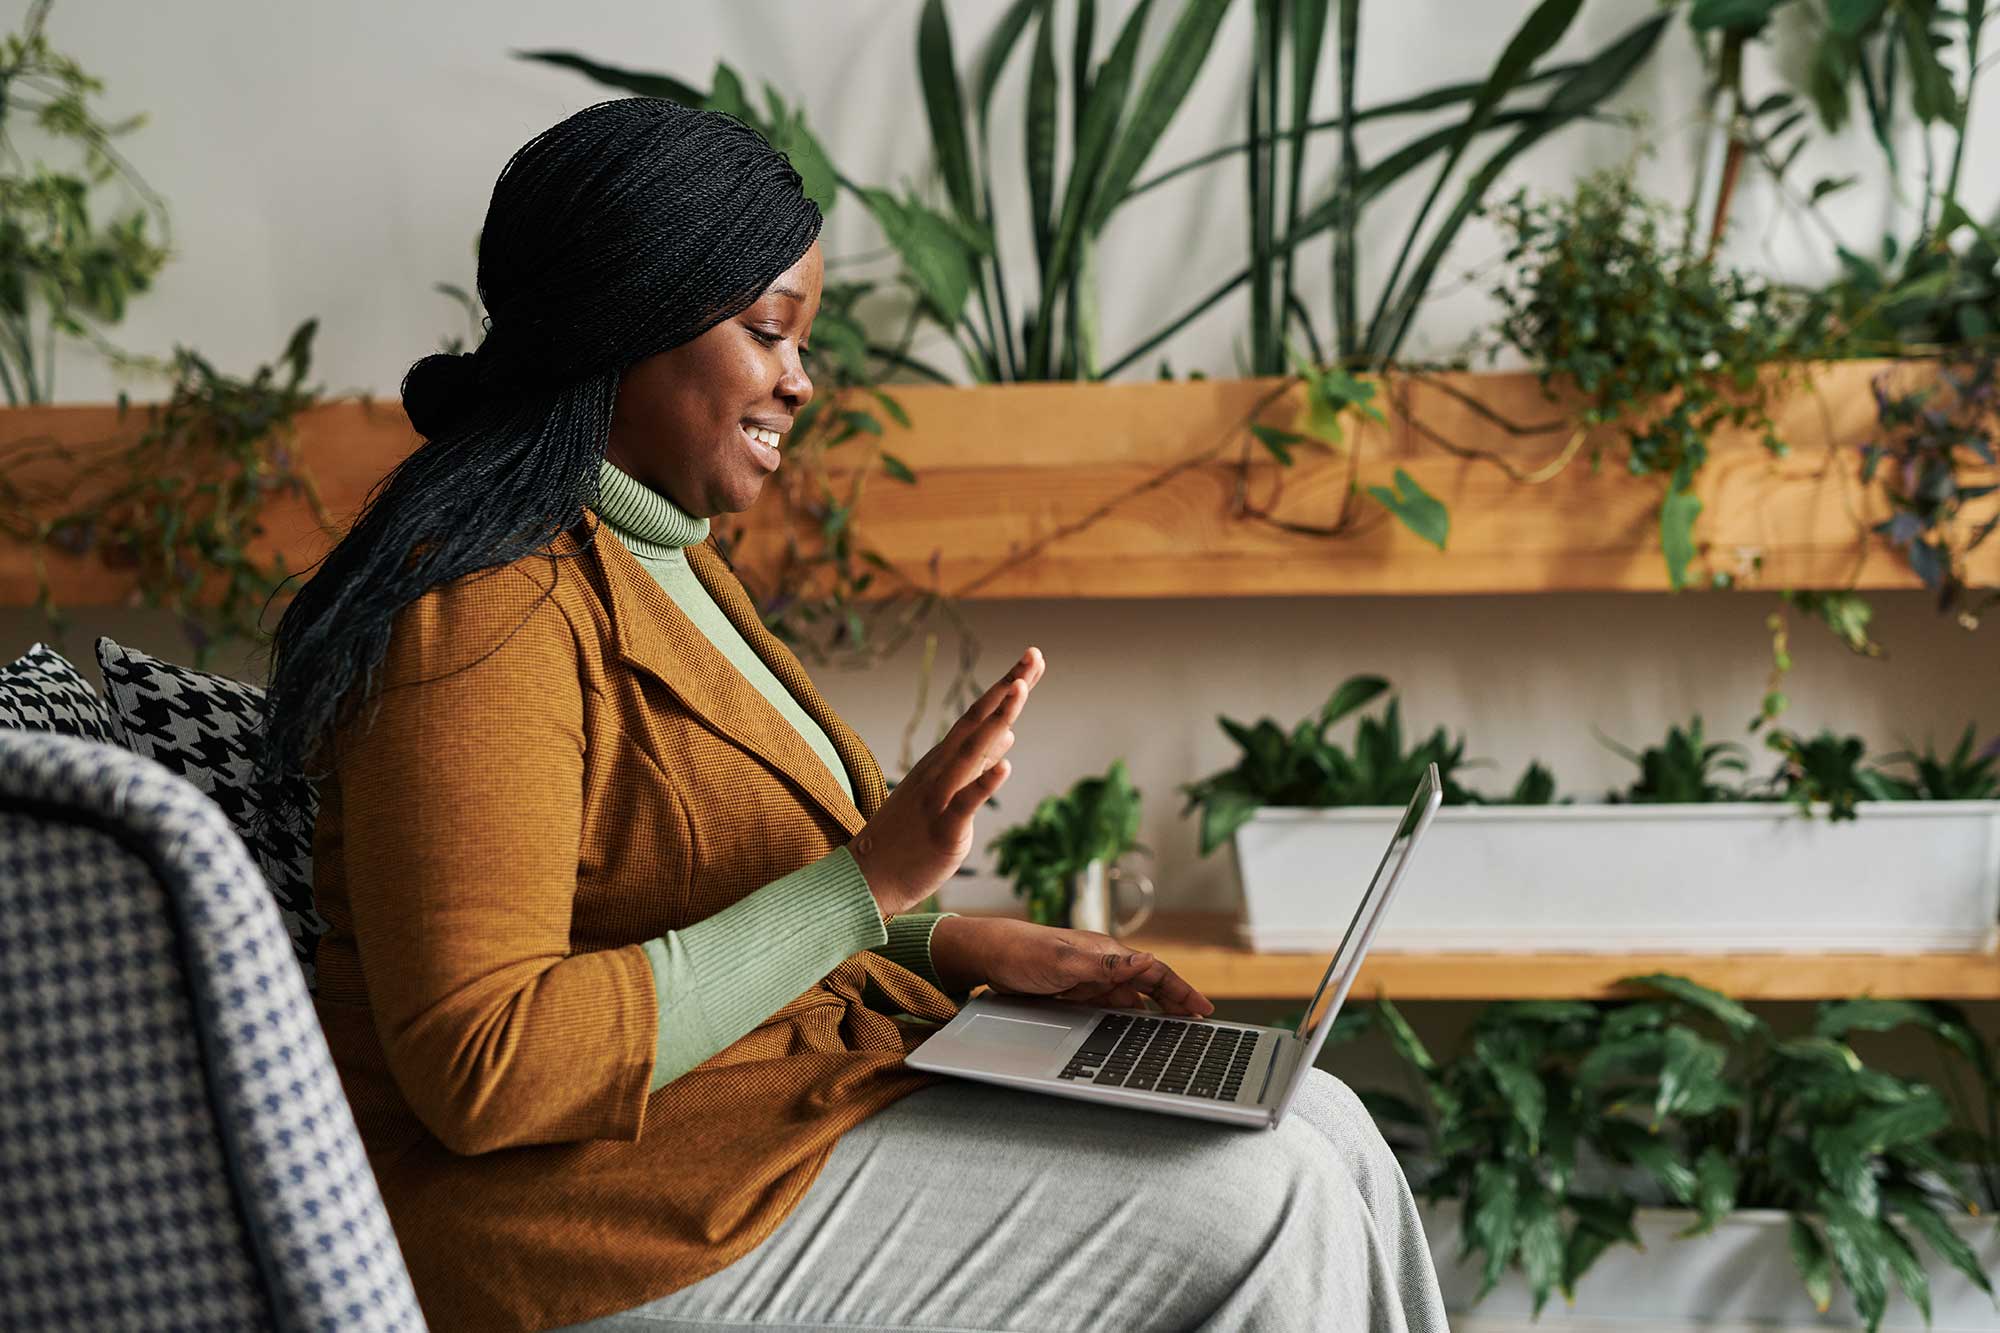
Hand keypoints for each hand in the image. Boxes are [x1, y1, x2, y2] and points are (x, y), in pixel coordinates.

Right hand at [849, 647, 1045, 916]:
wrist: (869, 879)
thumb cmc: (909, 837)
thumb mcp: (947, 793)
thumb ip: (979, 764)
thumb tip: (1010, 733)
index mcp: (943, 762)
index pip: (978, 716)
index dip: (1006, 687)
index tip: (1032, 659)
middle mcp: (940, 770)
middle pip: (976, 721)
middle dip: (1006, 688)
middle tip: (1033, 654)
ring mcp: (938, 797)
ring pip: (971, 752)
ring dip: (996, 719)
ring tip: (1020, 689)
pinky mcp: (942, 829)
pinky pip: (965, 803)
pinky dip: (984, 783)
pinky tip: (1006, 768)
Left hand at [929, 917, 1213, 1016]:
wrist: (988, 956)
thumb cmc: (1024, 952)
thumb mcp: (1065, 960)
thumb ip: (1105, 964)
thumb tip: (1146, 960)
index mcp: (1107, 954)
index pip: (1154, 972)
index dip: (1180, 991)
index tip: (1202, 1009)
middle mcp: (1103, 967)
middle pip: (1148, 987)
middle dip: (1174, 1003)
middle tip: (1198, 1024)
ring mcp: (1089, 982)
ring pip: (1130, 1000)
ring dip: (1152, 1014)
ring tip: (1174, 1033)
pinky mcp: (1074, 995)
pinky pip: (1108, 1009)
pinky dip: (1126, 1021)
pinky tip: (1132, 1034)